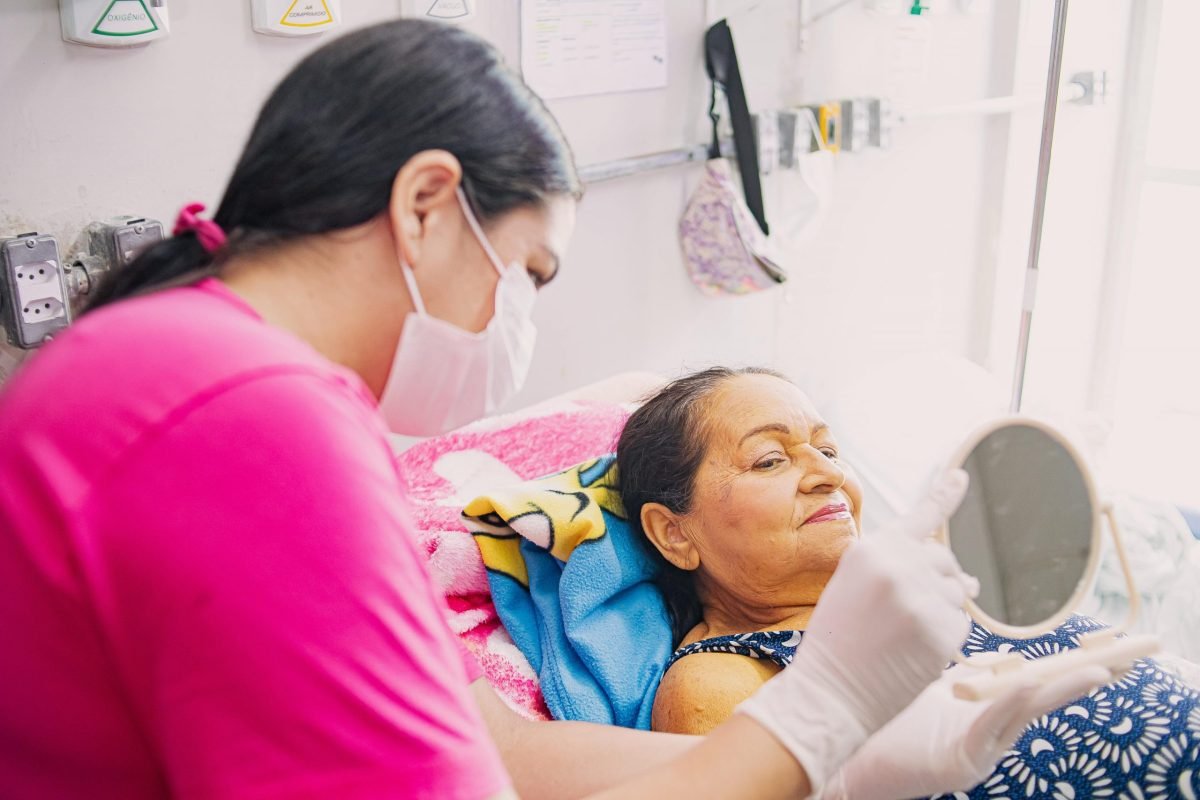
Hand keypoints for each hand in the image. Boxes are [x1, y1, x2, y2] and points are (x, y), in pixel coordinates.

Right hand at [738, 470, 976, 793]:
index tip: (962, 475)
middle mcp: (898, 566)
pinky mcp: (941, 630)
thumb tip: (968, 576)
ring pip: (957, 592)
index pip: (919, 518)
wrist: (830, 692)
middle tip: (911, 612)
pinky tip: (916, 651)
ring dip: (942, 609)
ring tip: (906, 634)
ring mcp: (922, 598)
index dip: (945, 496)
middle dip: (939, 581)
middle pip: (945, 560)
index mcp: (871, 550)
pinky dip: (947, 637)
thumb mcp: (853, 586)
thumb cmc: (838, 642)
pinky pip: (962, 624)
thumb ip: (899, 567)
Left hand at [820, 662, 1113, 799]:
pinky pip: (989, 728)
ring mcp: (974, 752)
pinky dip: (1011, 706)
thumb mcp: (930, 683)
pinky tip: (1029, 685)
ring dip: (1057, 693)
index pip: (1031, 684)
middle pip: (1039, 701)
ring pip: (1022, 716)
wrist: (841, 744)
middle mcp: (984, 736)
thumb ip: (962, 666)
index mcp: (981, 714)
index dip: (1067, 668)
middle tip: (1119, 662)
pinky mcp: (958, 765)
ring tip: (1091, 675)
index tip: (1105, 651)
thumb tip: (993, 638)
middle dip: (1079, 682)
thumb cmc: (881, 712)